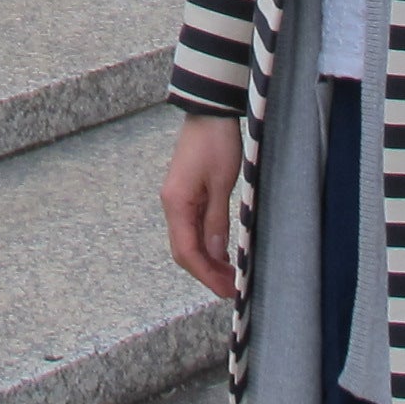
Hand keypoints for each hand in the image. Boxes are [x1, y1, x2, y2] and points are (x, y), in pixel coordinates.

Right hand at [161, 114, 245, 299]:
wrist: (209, 113)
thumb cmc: (216, 143)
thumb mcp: (222, 183)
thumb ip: (216, 221)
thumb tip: (215, 255)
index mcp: (177, 203)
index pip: (187, 252)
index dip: (206, 275)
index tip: (227, 290)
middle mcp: (171, 204)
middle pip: (183, 251)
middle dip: (206, 273)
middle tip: (232, 288)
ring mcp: (176, 200)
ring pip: (187, 241)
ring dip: (207, 261)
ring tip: (230, 275)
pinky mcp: (185, 195)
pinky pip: (192, 228)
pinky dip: (206, 245)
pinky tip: (222, 253)